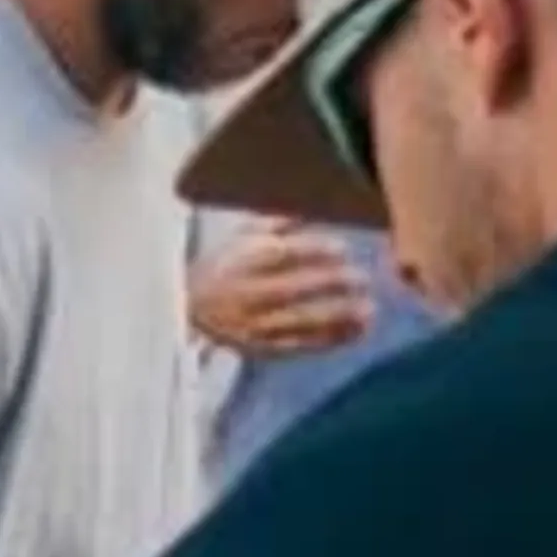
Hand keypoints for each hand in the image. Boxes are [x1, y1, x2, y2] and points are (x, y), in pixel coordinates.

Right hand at [191, 224, 371, 362]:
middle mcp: (245, 295)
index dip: (314, 252)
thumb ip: (282, 222)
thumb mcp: (243, 235)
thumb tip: (324, 206)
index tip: (343, 249)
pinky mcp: (263, 349)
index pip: (280, 255)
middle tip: (362, 278)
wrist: (188, 309)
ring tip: (369, 309)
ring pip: (300, 322)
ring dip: (338, 317)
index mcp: (241, 262)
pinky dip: (333, 340)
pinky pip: (301, 346)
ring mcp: (254, 326)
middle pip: (292, 290)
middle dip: (331, 284)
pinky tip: (358, 330)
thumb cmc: (226, 264)